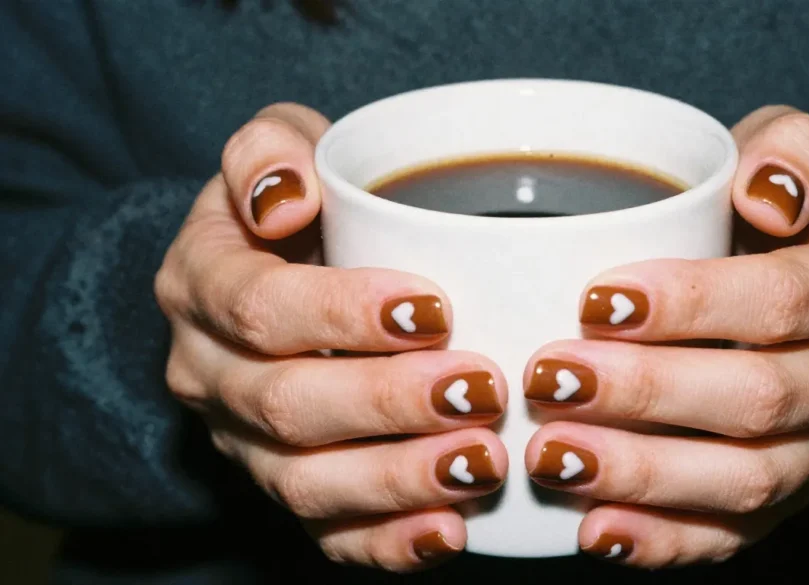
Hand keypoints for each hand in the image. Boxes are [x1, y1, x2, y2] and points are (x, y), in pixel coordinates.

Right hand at [154, 103, 507, 571]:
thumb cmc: (297, 208)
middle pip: (286, 403)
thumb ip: (270, 150)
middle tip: (480, 388)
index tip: (434, 307)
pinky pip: (326, 535)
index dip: (342, 314)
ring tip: (482, 460)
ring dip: (398, 478)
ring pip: (305, 483)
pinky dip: (388, 543)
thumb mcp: (275, 150)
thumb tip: (289, 196)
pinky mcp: (287, 486)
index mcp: (201, 285)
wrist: (276, 276)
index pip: (259, 307)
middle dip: (388, 402)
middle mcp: (210, 373)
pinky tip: (452, 529)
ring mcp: (243, 442)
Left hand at [523, 106, 808, 566]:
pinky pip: (732, 535)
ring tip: (553, 453)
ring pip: (748, 479)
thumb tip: (763, 192)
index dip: (693, 303)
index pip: (786, 298)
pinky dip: (661, 539)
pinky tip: (592, 527)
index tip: (596, 298)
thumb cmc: (769, 216)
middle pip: (761, 397)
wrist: (803, 296)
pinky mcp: (787, 501)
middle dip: (649, 392)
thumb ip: (791, 147)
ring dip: (644, 472)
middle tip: (552, 377)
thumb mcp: (790, 153)